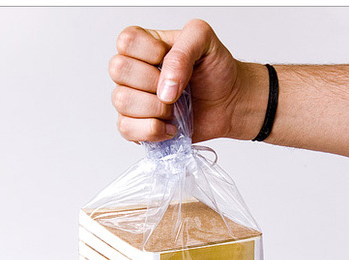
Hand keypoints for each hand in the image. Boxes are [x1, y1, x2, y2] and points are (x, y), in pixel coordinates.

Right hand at [109, 19, 263, 142]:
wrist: (229, 102)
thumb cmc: (215, 71)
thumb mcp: (205, 41)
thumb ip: (183, 49)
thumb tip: (165, 86)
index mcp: (145, 47)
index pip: (126, 41)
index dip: (149, 52)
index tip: (169, 58)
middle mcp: (134, 73)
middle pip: (118, 70)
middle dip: (152, 81)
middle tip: (176, 87)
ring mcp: (134, 101)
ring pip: (121, 100)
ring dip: (155, 107)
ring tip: (175, 109)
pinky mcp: (138, 127)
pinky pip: (126, 129)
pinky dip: (152, 130)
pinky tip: (171, 127)